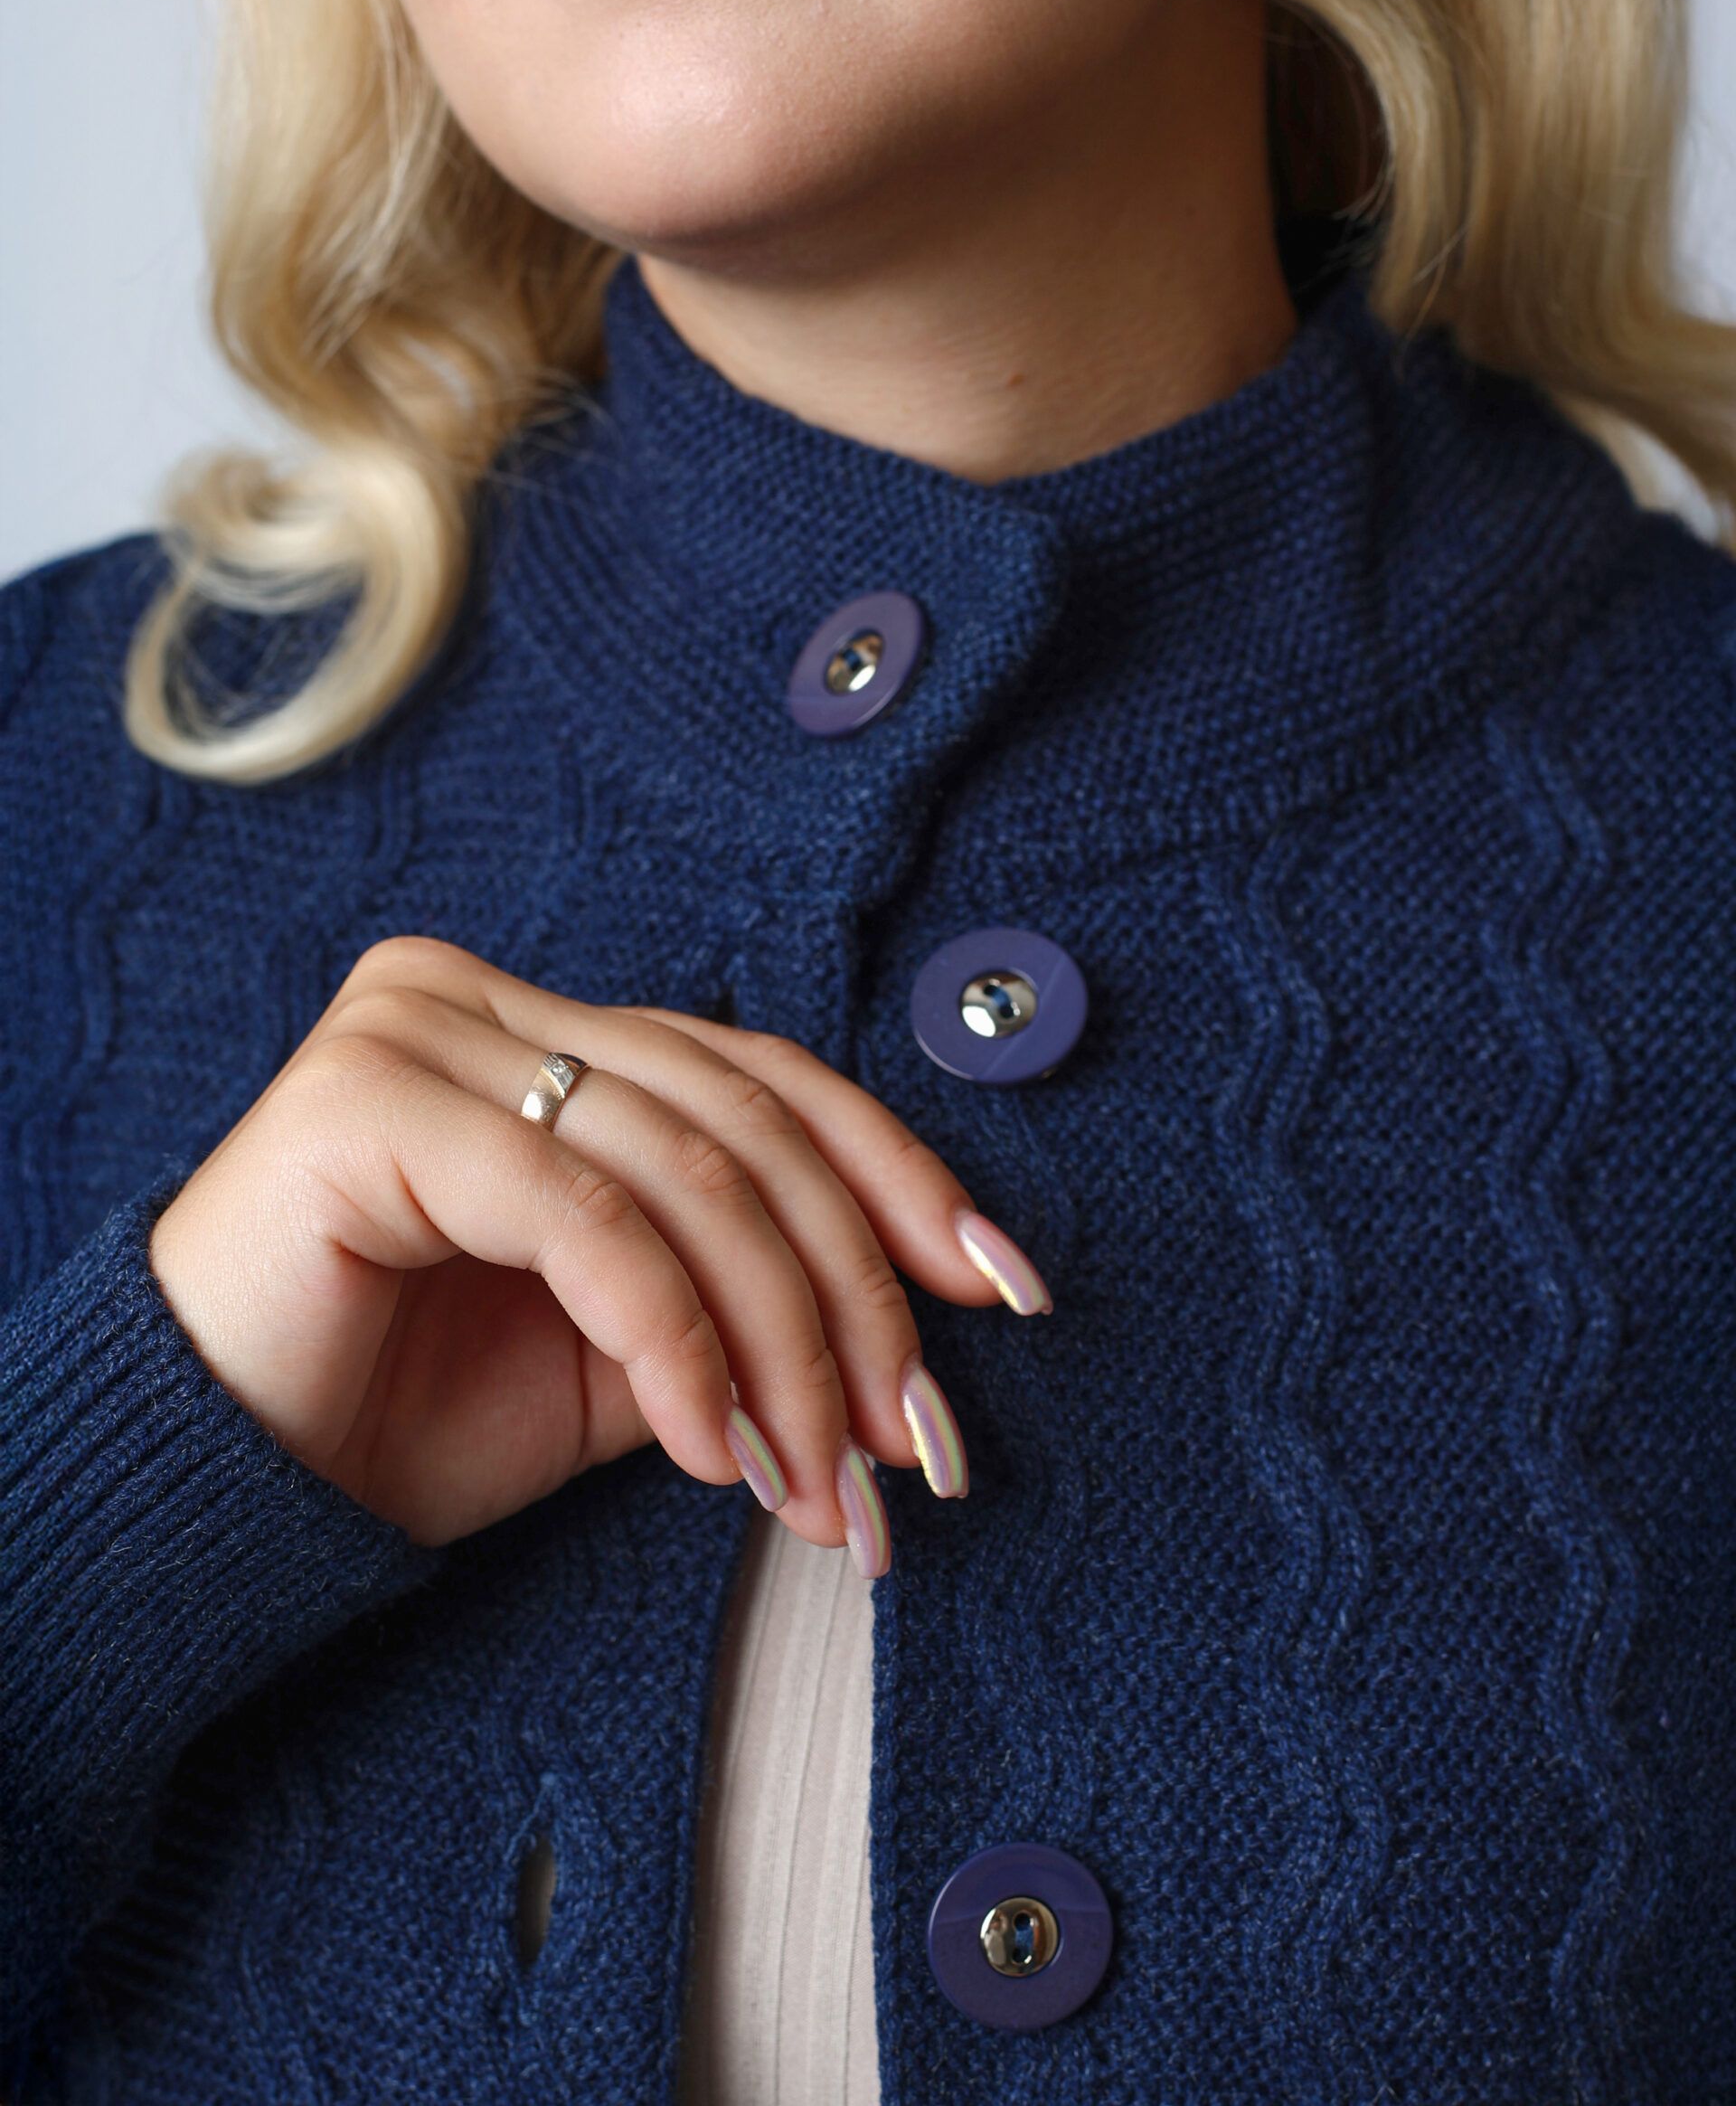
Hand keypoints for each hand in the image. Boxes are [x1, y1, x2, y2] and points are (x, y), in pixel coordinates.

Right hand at [147, 934, 1036, 1552]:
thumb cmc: (412, 1412)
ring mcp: (422, 1029)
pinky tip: (719, 1450)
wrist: (225, 1488)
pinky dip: (677, 1345)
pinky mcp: (370, 1100)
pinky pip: (587, 1219)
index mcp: (548, 1028)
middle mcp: (485, 997)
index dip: (899, 1179)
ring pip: (686, 1172)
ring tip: (821, 1484)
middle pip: (745, 1123)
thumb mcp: (625, 1350)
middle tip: (911, 1447)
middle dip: (856, 1296)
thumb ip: (743, 1295)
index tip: (1003, 1293)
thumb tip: (919, 1326)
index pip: (766, 1078)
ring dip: (783, 1347)